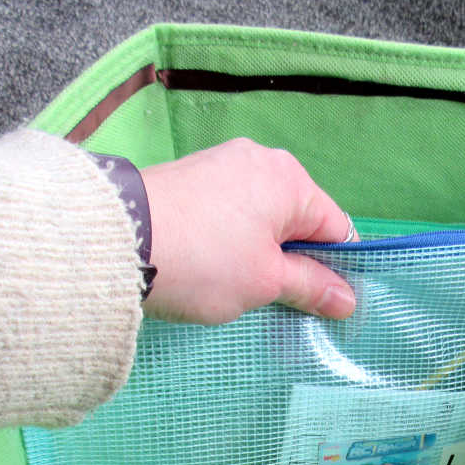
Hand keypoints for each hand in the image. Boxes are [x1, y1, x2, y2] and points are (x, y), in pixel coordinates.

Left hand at [138, 138, 356, 324]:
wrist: (116, 242)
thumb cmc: (204, 261)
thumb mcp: (266, 282)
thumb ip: (312, 287)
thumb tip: (348, 298)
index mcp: (291, 179)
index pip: (337, 230)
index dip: (338, 271)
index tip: (326, 305)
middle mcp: (261, 160)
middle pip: (300, 221)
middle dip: (296, 261)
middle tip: (278, 300)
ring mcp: (223, 164)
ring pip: (264, 218)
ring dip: (263, 253)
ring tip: (239, 285)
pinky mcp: (193, 176)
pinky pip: (233, 211)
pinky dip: (233, 240)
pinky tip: (214, 265)